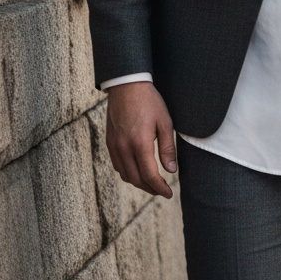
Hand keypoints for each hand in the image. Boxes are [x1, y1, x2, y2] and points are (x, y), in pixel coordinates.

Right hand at [105, 82, 175, 197]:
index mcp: (140, 144)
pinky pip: (117, 165)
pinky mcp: (109, 143)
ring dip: (139, 182)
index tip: (168, 193)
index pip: (149, 176)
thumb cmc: (149, 102)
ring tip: (152, 182)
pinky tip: (138, 170)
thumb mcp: (165, 122)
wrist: (126, 86)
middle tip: (162, 190)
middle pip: (136, 180)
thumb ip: (167, 148)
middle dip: (150, 189)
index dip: (160, 188)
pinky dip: (128, 173)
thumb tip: (171, 171)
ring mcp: (114, 146)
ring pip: (125, 175)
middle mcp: (124, 148)